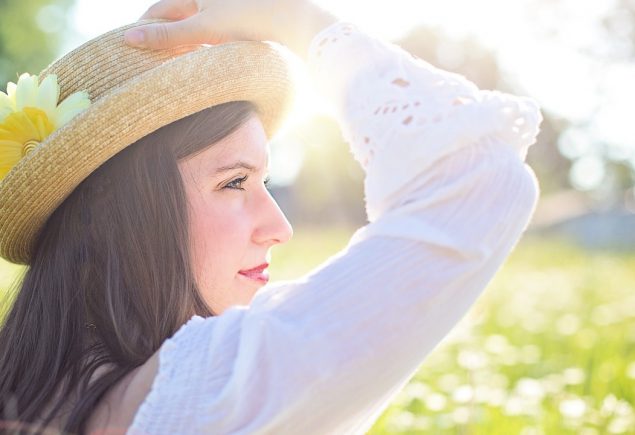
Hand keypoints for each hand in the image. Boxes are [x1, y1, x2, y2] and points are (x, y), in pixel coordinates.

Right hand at [123, 0, 338, 60]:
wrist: (293, 25)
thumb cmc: (249, 19)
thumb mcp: (204, 28)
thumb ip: (168, 36)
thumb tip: (129, 39)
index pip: (159, 10)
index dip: (143, 28)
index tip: (129, 48)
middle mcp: (210, 1)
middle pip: (176, 20)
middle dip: (161, 37)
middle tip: (145, 61)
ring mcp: (225, 15)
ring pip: (195, 32)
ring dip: (182, 47)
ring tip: (169, 68)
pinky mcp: (240, 30)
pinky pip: (213, 42)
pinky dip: (202, 52)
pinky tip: (201, 67)